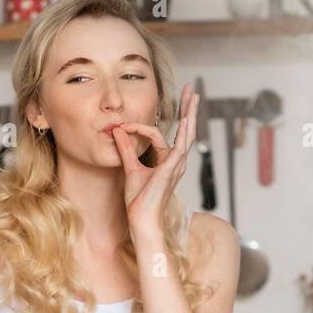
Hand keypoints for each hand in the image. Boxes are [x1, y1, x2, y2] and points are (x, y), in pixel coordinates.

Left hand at [111, 82, 198, 241]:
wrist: (142, 221)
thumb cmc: (139, 202)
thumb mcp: (130, 169)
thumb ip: (126, 149)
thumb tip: (118, 131)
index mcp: (167, 161)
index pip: (157, 135)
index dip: (139, 128)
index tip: (122, 126)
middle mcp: (176, 162)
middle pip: (185, 130)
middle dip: (188, 109)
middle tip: (192, 90)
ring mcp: (176, 166)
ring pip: (186, 135)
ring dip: (189, 114)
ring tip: (194, 97)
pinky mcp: (170, 171)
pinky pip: (179, 148)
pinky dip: (183, 133)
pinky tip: (186, 120)